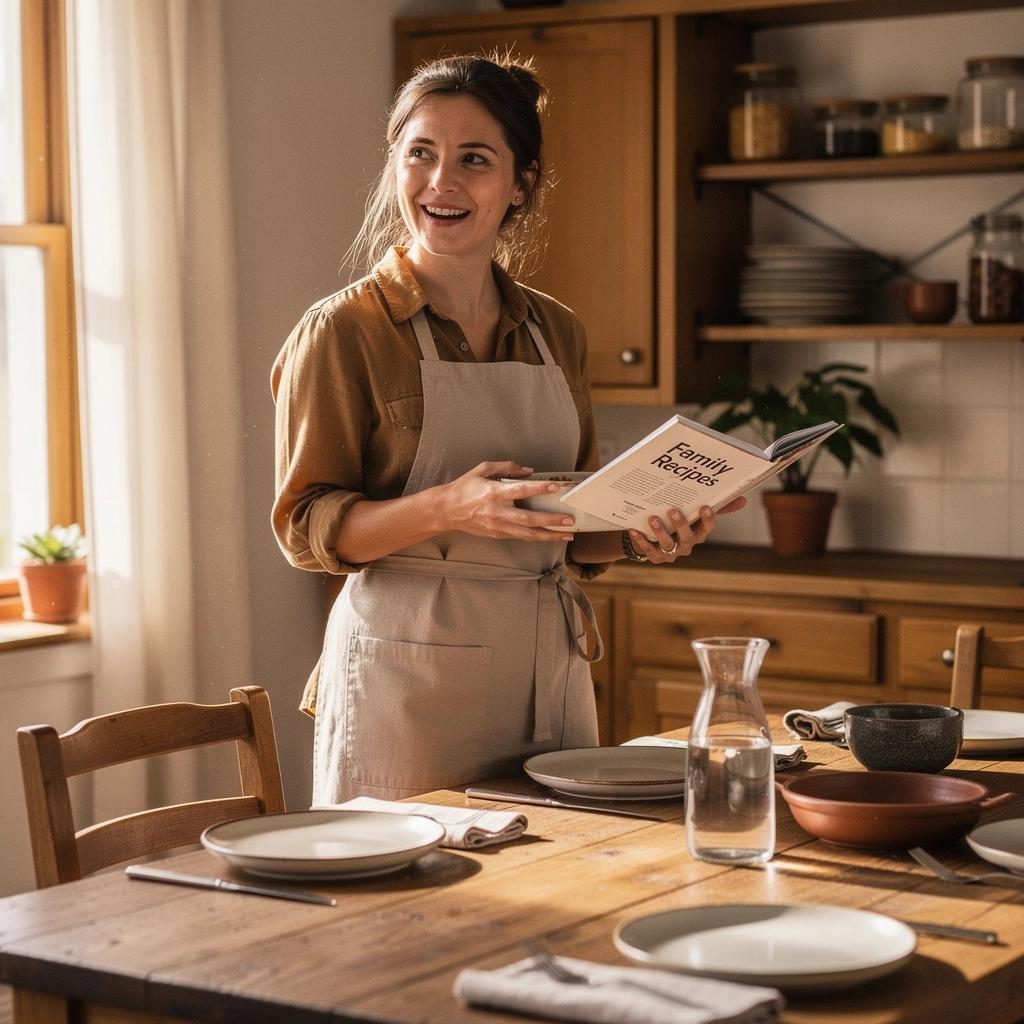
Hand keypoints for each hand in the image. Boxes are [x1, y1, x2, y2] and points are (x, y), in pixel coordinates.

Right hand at [437, 461, 575, 541]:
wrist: (446, 510)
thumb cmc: (464, 488)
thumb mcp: (483, 469)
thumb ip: (506, 467)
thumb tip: (528, 471)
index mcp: (494, 492)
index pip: (521, 490)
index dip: (539, 488)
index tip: (556, 487)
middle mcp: (498, 512)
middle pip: (529, 519)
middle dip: (551, 520)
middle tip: (569, 519)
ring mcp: (498, 526)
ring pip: (528, 534)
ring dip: (549, 535)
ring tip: (566, 535)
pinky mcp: (497, 535)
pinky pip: (520, 537)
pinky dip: (536, 537)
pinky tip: (549, 536)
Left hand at [627, 497, 746, 563]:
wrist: (655, 537)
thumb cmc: (678, 522)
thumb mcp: (695, 514)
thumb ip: (717, 507)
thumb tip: (743, 499)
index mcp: (698, 534)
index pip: (707, 528)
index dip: (707, 519)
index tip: (705, 507)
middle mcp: (687, 545)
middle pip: (687, 538)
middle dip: (681, 524)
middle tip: (673, 509)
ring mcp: (672, 553)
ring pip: (667, 545)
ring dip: (660, 532)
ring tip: (652, 518)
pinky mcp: (656, 556)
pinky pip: (649, 551)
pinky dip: (641, 541)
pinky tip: (634, 530)